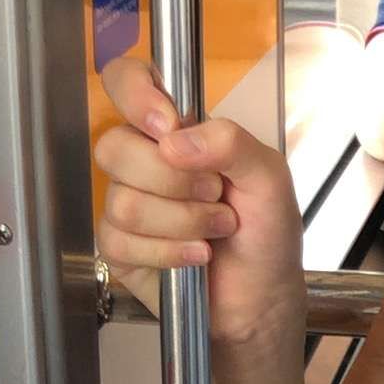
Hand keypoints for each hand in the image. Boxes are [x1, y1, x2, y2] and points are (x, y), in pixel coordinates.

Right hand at [93, 54, 305, 354]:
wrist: (263, 301)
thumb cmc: (268, 236)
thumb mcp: (269, 176)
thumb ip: (231, 142)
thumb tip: (174, 139)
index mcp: (177, 130)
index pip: (128, 82)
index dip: (135, 94)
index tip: (167, 124)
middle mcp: (145, 162)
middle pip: (115, 146)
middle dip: (174, 180)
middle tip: (216, 194)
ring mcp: (128, 204)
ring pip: (122, 199)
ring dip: (181, 221)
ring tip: (216, 230)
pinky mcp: (120, 247)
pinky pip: (120, 239)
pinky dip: (168, 251)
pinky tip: (196, 257)